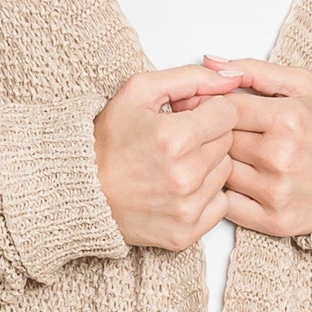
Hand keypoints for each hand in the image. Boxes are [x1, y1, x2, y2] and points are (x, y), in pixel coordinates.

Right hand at [93, 64, 246, 250]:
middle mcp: (184, 176)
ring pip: (225, 172)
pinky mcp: (185, 233)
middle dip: (207, 136)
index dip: (207, 110)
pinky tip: (177, 188)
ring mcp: (186, 208)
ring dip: (207, 165)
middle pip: (227, 142)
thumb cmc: (106, 142)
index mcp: (174, 137)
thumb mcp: (139, 91)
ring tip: (173, 165)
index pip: (228, 113)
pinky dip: (204, 195)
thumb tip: (231, 77)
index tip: (187, 116)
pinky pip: (220, 204)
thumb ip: (190, 78)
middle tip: (175, 141)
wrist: (80, 192)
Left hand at [179, 53, 311, 237]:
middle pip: (219, 141)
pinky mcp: (274, 221)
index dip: (214, 108)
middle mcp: (281, 158)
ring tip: (241, 156)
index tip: (216, 110)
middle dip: (218, 135)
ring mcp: (277, 192)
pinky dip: (228, 194)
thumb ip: (252, 71)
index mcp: (288, 119)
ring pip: (220, 172)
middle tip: (231, 132)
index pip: (224, 109)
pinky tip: (244, 181)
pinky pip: (227, 205)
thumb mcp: (300, 86)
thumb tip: (209, 62)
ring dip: (222, 164)